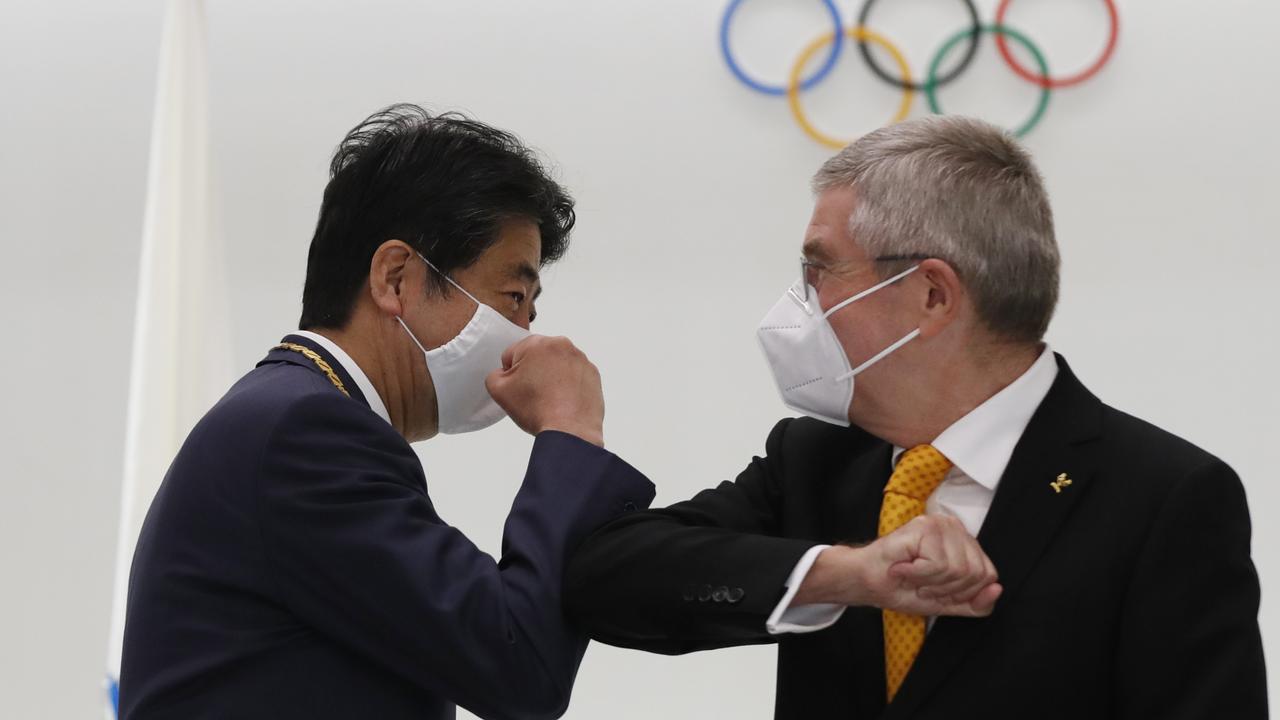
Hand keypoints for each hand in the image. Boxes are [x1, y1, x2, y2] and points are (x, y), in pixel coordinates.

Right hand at [485, 335, 604, 446]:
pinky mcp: (593, 374)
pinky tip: (564, 401)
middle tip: (534, 395)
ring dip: (551, 377)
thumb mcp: (498, 390)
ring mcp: (581, 359)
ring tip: (550, 400)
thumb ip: (495, 374)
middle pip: (537, 356)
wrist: (570, 431)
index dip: (511, 373)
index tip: (519, 388)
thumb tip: (505, 373)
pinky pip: (574, 376)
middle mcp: (562, 345)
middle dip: (533, 372)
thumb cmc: (537, 409)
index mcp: (537, 343)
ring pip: (557, 365)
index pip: (513, 354)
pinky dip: (568, 385)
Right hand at [794, 515, 1001, 616]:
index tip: (936, 589)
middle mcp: (956, 528)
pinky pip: (938, 565)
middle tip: (921, 583)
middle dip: (946, 589)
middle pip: (976, 574)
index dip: (961, 592)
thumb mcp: (947, 603)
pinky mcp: (925, 526)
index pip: (987, 575)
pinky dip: (919, 575)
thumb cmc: (902, 588)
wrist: (867, 582)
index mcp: (965, 543)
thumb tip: (998, 589)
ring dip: (930, 583)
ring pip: (958, 570)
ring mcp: (941, 524)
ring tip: (912, 575)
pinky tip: (904, 568)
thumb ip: (976, 603)